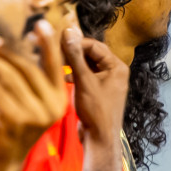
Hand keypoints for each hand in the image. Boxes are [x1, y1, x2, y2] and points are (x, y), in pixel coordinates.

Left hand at [0, 22, 68, 168]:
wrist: (5, 160)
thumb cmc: (14, 126)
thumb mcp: (28, 100)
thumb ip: (26, 79)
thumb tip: (13, 47)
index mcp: (60, 99)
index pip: (55, 66)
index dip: (49, 44)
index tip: (41, 24)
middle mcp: (53, 106)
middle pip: (29, 68)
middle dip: (8, 51)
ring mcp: (36, 114)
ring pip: (11, 76)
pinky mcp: (16, 119)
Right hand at [61, 28, 128, 151]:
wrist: (100, 139)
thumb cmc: (96, 112)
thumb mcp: (83, 81)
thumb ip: (75, 56)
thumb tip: (68, 31)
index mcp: (117, 66)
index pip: (93, 45)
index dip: (74, 43)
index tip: (56, 43)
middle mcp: (115, 72)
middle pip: (90, 54)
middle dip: (72, 53)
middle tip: (53, 52)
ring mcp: (108, 82)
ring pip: (86, 65)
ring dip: (71, 64)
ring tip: (56, 64)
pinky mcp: (99, 91)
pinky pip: (86, 76)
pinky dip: (75, 75)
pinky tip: (64, 78)